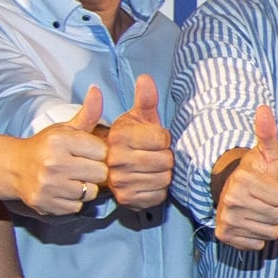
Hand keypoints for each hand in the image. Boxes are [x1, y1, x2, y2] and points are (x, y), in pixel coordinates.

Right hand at [15, 92, 110, 215]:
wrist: (15, 167)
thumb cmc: (47, 146)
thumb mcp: (66, 128)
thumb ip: (88, 113)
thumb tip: (97, 89)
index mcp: (61, 141)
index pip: (102, 152)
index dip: (98, 154)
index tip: (88, 153)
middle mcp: (53, 163)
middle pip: (100, 174)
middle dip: (95, 172)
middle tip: (82, 168)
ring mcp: (48, 185)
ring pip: (89, 192)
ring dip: (84, 187)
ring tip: (71, 178)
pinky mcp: (45, 204)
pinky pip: (76, 206)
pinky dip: (73, 200)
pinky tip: (62, 190)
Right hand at [98, 73, 172, 211]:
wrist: (111, 168)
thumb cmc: (129, 140)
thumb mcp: (136, 118)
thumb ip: (144, 100)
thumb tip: (145, 78)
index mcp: (118, 136)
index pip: (162, 138)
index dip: (164, 139)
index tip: (155, 140)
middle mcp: (114, 159)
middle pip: (165, 160)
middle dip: (166, 157)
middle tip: (155, 156)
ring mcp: (118, 182)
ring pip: (164, 179)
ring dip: (164, 174)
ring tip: (152, 168)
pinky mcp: (126, 200)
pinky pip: (158, 196)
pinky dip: (159, 190)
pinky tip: (149, 182)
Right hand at [213, 103, 277, 251]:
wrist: (235, 193)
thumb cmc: (259, 173)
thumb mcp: (268, 153)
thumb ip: (269, 133)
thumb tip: (264, 109)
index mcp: (242, 179)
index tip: (269, 187)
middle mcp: (230, 200)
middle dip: (277, 210)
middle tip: (264, 200)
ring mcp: (226, 220)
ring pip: (270, 233)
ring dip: (268, 224)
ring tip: (258, 211)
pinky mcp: (225, 237)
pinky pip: (258, 245)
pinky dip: (258, 237)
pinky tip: (250, 224)